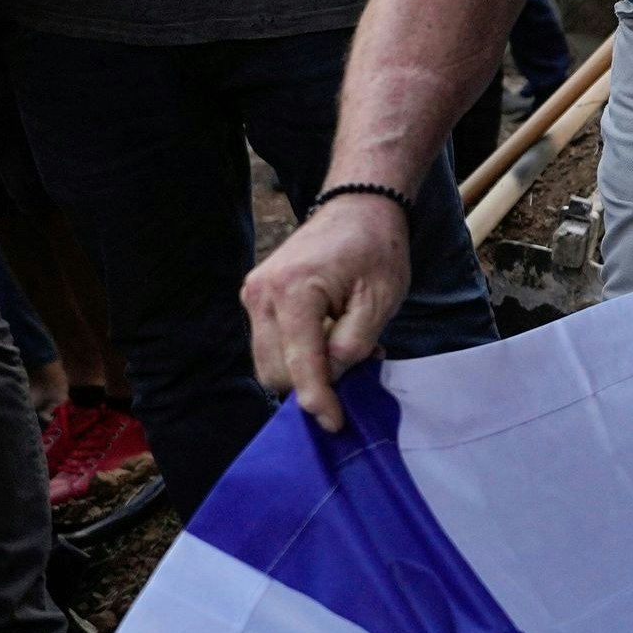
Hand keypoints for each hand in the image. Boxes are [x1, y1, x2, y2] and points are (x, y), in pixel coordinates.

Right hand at [243, 193, 412, 433]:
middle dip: (312, 385)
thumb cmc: (375, 249)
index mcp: (292, 292)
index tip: (336, 424)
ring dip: (305, 371)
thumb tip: (331, 379)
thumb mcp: (379, 300)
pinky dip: (298, 355)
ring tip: (347, 348)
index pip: (299, 366)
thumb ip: (353, 345)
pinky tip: (330, 339)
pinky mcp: (255, 299)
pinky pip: (271, 346)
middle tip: (359, 369)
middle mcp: (260, 295)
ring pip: (269, 364)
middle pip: (275, 373)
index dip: (319, 401)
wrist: (357, 207)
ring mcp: (253, 296)